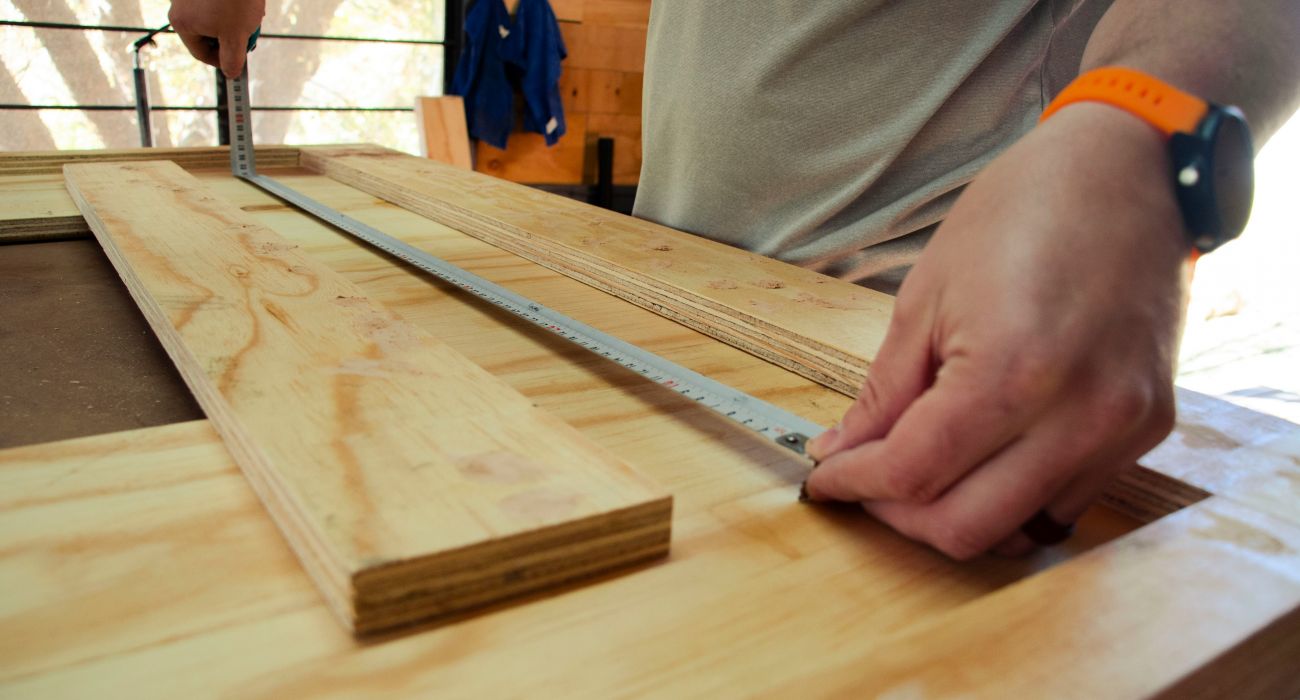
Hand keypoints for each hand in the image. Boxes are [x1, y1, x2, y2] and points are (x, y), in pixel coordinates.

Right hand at [168, 0, 265, 78]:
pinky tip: (244, 1)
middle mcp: (179, 8)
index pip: (201, 54)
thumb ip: (233, 59)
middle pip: (207, 34)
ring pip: (214, 18)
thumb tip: (230, 74)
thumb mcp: (237, 36)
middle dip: (230, 37)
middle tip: (249, 32)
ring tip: (249, 13)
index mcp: (182, 24)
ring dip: (233, 21)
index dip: (223, 60)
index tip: (240, 58)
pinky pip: (215, 3)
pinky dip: (231, 6)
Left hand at [804, 102, 1189, 558]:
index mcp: (1012, 372)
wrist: (1125, 169)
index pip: (914, 474)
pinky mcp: (1149, 429)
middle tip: (866, 481)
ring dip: (957, 514)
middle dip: (898, 516)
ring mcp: (1122, 429)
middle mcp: (1079, 416)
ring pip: (1020, 531)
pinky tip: (984, 457)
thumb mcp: (925, 297)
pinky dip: (1013, 499)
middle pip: (965, 528)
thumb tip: (844, 452)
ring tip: (923, 470)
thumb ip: (883, 393)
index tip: (826, 479)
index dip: (855, 484)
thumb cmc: (1019, 213)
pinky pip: (1066, 502)